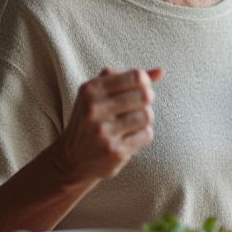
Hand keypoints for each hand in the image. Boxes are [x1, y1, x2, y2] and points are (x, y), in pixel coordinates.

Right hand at [52, 67, 163, 183]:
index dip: (145, 82)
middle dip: (146, 100)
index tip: (140, 88)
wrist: (71, 159)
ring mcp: (104, 132)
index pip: (136, 76)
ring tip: (133, 122)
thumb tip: (161, 72)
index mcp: (90, 90)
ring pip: (147, 116)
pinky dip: (142, 135)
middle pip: (145, 96)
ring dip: (145, 119)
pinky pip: (146, 135)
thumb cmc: (91, 119)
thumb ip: (126, 78)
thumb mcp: (98, 94)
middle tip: (139, 106)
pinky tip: (129, 137)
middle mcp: (94, 109)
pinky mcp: (115, 151)